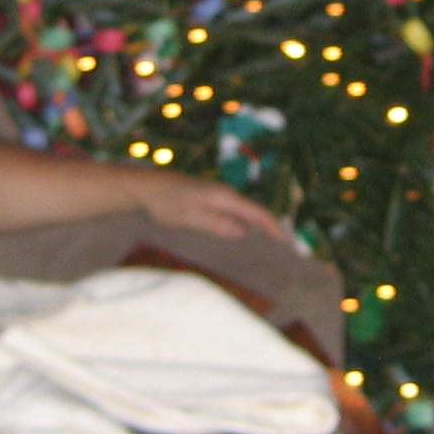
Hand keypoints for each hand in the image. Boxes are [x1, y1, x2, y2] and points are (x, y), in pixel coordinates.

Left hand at [132, 169, 293, 242]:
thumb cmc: (166, 203)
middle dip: (271, 226)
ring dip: (258, 225)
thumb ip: (217, 224)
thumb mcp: (191, 218)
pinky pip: (233, 211)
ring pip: (244, 211)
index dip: (274, 227)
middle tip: (286, 246)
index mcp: (224, 197)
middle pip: (254, 211)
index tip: (288, 242)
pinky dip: (244, 221)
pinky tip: (243, 231)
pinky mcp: (208, 197)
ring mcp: (217, 194)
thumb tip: (244, 233)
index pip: (257, 213)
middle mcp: (225, 193)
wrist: (145, 187)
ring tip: (271, 241)